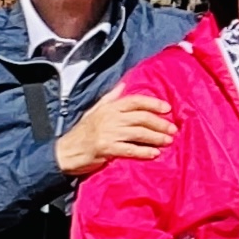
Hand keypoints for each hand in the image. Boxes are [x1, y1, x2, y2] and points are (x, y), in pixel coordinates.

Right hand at [55, 89, 176, 177]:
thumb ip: (111, 97)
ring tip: (168, 141)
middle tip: (173, 129)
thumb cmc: (82, 132)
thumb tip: (124, 84)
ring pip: (138, 133)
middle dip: (159, 123)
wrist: (65, 152)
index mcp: (110, 107)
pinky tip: (154, 154)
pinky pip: (130, 149)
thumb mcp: (94, 110)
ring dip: (156, 137)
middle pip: (141, 118)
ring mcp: (109, 133)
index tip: (167, 108)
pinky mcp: (106, 149)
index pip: (135, 101)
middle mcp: (111, 117)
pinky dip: (143, 152)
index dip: (153, 103)